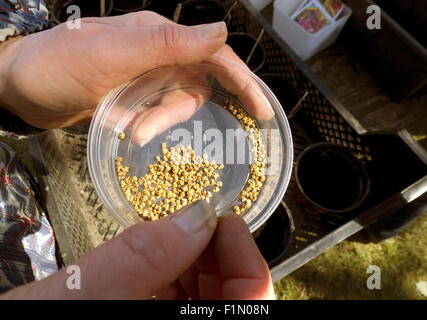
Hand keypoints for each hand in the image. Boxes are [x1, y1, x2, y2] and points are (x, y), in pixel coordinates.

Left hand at [0, 12, 227, 128]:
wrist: (19, 88)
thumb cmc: (61, 65)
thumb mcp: (116, 53)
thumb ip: (169, 43)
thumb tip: (222, 32)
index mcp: (160, 37)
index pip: (215, 55)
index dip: (243, 81)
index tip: (263, 110)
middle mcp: (160, 55)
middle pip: (199, 84)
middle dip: (187, 109)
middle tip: (174, 126)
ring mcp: (148, 78)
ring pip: (177, 105)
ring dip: (159, 121)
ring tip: (131, 130)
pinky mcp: (136, 98)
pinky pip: (158, 114)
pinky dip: (148, 124)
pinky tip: (127, 128)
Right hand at [0, 201, 274, 299]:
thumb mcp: (79, 298)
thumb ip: (141, 257)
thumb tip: (198, 216)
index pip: (255, 301)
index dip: (247, 259)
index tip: (224, 220)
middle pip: (236, 300)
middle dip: (220, 258)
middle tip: (198, 222)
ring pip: (211, 302)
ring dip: (200, 267)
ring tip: (175, 239)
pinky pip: (185, 306)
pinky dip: (178, 281)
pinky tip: (159, 263)